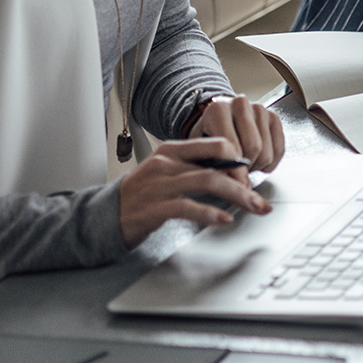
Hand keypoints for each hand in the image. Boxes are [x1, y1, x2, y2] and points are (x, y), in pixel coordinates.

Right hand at [117, 137, 271, 247]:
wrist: (103, 215)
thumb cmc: (141, 195)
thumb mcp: (167, 173)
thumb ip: (196, 169)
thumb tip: (234, 175)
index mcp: (172, 149)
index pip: (217, 143)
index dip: (239, 160)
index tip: (250, 178)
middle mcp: (166, 163)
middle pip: (217, 163)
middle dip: (245, 180)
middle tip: (259, 198)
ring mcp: (159, 184)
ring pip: (208, 181)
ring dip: (237, 195)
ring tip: (252, 207)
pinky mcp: (153, 208)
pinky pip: (188, 207)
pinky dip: (210, 213)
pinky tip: (224, 219)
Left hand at [186, 94, 284, 172]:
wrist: (216, 120)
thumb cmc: (207, 136)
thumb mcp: (200, 148)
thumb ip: (211, 162)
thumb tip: (230, 181)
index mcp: (218, 109)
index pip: (232, 146)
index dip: (233, 170)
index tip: (232, 183)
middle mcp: (240, 104)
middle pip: (254, 148)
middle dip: (247, 167)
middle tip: (237, 174)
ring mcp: (260, 109)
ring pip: (267, 151)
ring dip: (257, 166)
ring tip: (244, 165)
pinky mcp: (274, 117)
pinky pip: (279, 149)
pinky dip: (270, 163)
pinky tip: (258, 162)